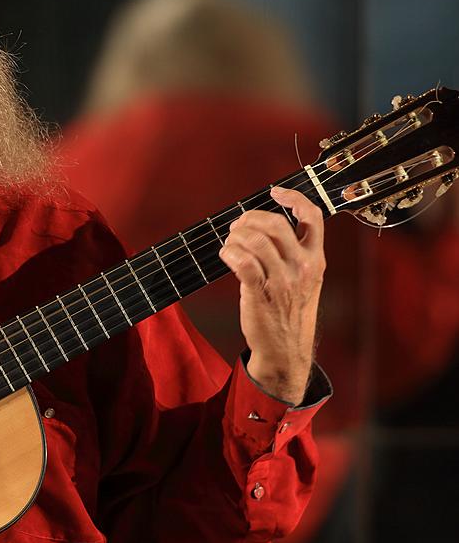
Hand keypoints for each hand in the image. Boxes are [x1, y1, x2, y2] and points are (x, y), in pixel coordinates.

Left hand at [218, 187, 325, 404]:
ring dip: (236, 236)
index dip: (294, 198)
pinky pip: (243, 262)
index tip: (275, 192)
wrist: (286, 350)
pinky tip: (226, 255)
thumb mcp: (305, 280)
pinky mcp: (261, 294)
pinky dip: (229, 253)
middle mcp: (303, 267)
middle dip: (250, 218)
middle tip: (238, 226)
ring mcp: (283, 282)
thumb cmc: (290, 312)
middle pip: (276, 224)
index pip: (314, 217)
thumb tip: (264, 226)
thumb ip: (294, 253)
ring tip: (230, 243)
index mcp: (316, 260)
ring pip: (256, 241)